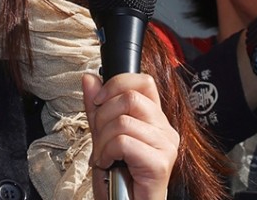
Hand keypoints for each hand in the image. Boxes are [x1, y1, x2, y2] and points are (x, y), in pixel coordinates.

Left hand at [83, 72, 177, 199]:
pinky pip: (123, 142)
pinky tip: (110, 163)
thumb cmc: (119, 177)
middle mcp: (165, 129)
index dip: (116, 84)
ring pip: (123, 121)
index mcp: (155, 118)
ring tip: (104, 155)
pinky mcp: (160, 163)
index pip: (143, 81)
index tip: (99, 101)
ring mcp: (165, 145)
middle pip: (129, 98)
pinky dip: (108, 152)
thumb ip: (97, 107)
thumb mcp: (102, 135)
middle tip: (99, 139)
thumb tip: (90, 78)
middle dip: (102, 117)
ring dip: (102, 140)